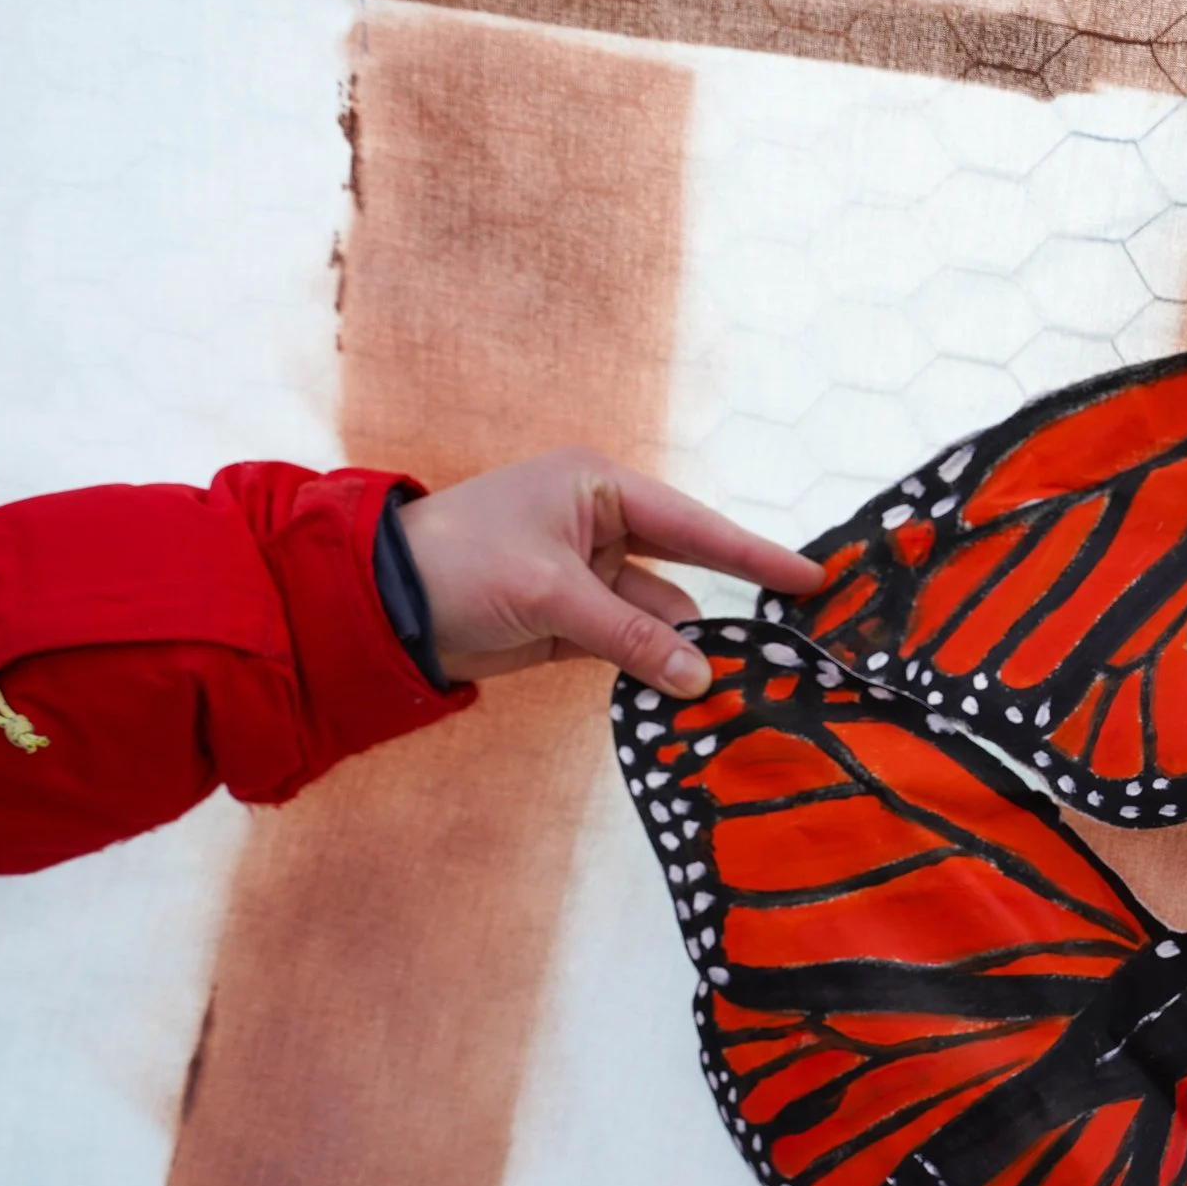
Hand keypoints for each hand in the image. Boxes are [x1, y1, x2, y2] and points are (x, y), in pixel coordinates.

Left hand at [396, 447, 821, 698]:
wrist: (376, 608)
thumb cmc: (459, 565)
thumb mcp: (550, 595)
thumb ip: (630, 637)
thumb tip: (699, 677)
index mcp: (598, 489)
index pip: (693, 525)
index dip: (752, 554)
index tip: (810, 577)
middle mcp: (602, 526)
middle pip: (685, 572)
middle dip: (725, 610)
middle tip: (786, 644)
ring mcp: (589, 578)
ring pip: (660, 619)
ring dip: (685, 654)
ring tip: (727, 691)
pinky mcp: (573, 624)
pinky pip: (632, 647)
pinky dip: (654, 670)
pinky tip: (685, 696)